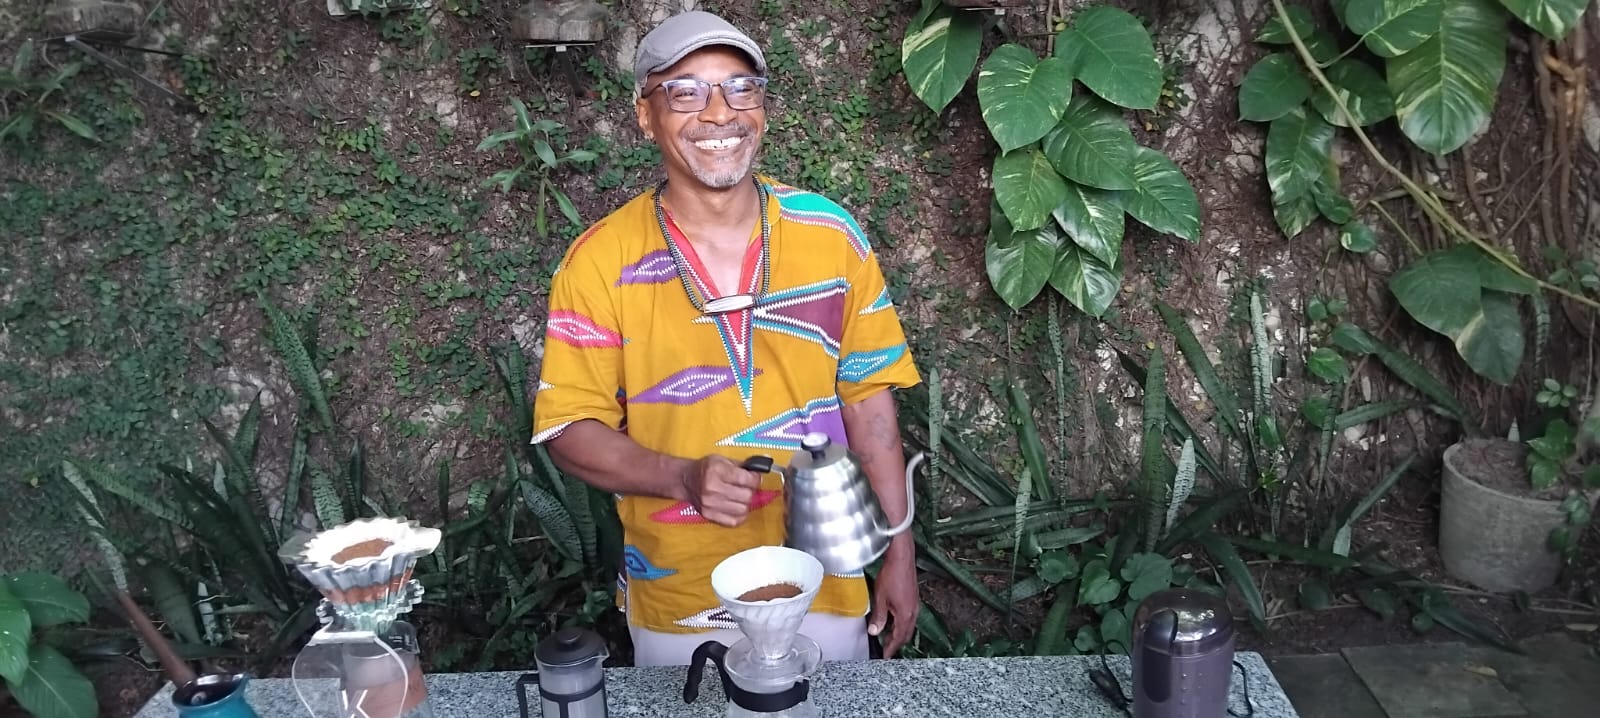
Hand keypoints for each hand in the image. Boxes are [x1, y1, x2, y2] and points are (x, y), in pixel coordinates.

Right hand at [682, 455, 760, 526]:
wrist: (686, 480)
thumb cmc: (705, 469)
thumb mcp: (722, 460)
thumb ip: (742, 465)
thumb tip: (761, 468)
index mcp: (716, 471)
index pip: (746, 479)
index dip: (755, 479)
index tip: (754, 478)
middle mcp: (712, 488)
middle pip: (746, 496)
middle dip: (750, 491)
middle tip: (747, 487)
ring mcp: (710, 504)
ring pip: (742, 509)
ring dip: (745, 503)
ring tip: (740, 497)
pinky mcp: (709, 515)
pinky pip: (733, 521)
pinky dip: (739, 515)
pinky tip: (736, 507)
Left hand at [868, 542, 919, 657]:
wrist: (902, 558)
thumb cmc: (891, 576)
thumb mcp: (881, 598)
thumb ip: (878, 617)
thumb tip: (875, 632)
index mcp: (906, 615)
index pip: (899, 638)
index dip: (891, 648)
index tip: (885, 656)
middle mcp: (913, 612)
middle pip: (906, 634)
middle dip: (896, 643)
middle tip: (885, 648)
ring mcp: (915, 605)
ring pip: (908, 625)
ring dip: (899, 633)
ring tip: (887, 635)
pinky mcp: (914, 598)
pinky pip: (909, 616)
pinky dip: (901, 623)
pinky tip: (893, 619)